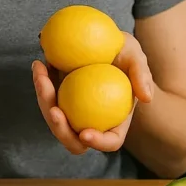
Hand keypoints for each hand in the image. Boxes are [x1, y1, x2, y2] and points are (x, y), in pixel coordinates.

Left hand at [32, 31, 153, 153]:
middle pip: (73, 139)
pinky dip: (41, 83)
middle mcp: (92, 121)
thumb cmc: (125, 53)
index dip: (97, 143)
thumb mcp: (136, 57)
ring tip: (41, 75)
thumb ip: (142, 75)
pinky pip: (47, 96)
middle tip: (54, 110)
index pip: (110, 142)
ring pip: (54, 118)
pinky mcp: (58, 97)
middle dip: (59, 129)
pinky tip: (39, 64)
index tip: (85, 132)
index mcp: (115, 121)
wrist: (104, 41)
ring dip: (44, 100)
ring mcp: (72, 111)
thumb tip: (146, 98)